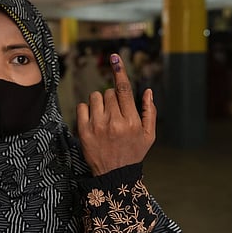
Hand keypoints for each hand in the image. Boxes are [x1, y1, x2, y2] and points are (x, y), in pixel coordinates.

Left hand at [76, 53, 156, 175]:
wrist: (114, 175)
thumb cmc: (133, 153)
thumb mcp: (149, 135)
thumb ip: (149, 112)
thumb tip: (148, 91)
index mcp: (131, 121)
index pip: (124, 90)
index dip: (119, 72)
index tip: (115, 58)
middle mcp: (114, 122)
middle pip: (109, 92)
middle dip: (112, 99)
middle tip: (114, 114)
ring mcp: (97, 126)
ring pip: (95, 97)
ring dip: (99, 103)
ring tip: (104, 118)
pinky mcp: (84, 131)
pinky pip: (82, 107)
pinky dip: (86, 110)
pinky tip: (93, 121)